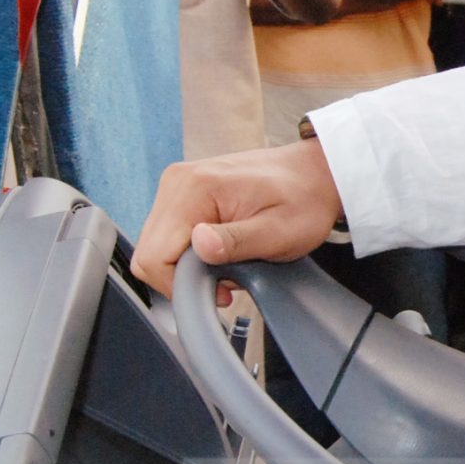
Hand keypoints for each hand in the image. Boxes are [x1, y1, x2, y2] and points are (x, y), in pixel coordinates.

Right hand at [132, 137, 345, 295]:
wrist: (314, 174)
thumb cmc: (303, 200)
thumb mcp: (279, 231)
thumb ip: (236, 241)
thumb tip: (199, 246)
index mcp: (195, 188)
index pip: (154, 256)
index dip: (180, 285)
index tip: (219, 289)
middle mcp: (178, 182)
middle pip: (150, 253)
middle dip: (184, 277)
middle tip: (227, 279)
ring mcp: (178, 185)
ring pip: (157, 247)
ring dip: (188, 266)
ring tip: (229, 262)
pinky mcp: (183, 192)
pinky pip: (169, 235)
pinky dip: (190, 252)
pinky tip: (220, 251)